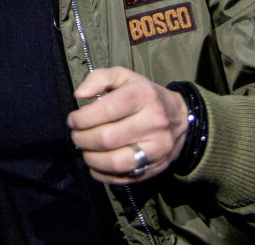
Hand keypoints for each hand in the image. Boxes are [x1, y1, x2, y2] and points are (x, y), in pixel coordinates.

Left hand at [66, 67, 188, 183]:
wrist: (182, 119)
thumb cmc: (145, 95)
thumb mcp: (125, 77)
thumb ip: (99, 78)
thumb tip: (79, 95)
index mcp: (143, 95)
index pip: (107, 109)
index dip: (82, 118)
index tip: (72, 120)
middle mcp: (153, 121)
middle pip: (107, 138)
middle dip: (82, 139)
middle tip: (75, 136)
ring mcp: (156, 148)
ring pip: (115, 162)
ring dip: (91, 158)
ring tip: (84, 150)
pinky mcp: (155, 168)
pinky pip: (122, 177)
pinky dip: (102, 174)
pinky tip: (95, 164)